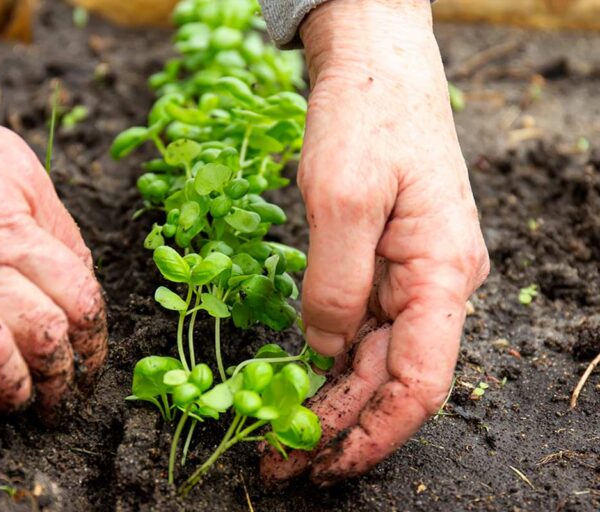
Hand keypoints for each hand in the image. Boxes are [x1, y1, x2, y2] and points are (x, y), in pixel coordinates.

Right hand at [0, 51, 106, 410]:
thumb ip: (18, 199)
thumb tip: (52, 256)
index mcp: (21, 181)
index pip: (81, 262)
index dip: (88, 310)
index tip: (83, 335)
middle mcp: (2, 221)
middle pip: (80, 302)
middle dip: (91, 352)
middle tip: (84, 380)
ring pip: (45, 333)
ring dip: (59, 379)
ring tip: (54, 401)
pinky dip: (11, 384)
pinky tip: (12, 397)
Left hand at [261, 0, 488, 484]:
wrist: (372, 64)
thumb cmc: (366, 116)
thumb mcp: (341, 196)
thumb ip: (335, 282)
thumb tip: (321, 348)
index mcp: (441, 271)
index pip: (419, 379)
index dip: (375, 431)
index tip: (328, 463)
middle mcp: (433, 281)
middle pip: (392, 377)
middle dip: (340, 426)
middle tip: (282, 460)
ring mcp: (407, 271)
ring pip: (373, 357)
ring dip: (330, 400)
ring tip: (281, 434)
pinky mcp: (380, 258)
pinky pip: (358, 323)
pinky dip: (327, 360)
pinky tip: (297, 383)